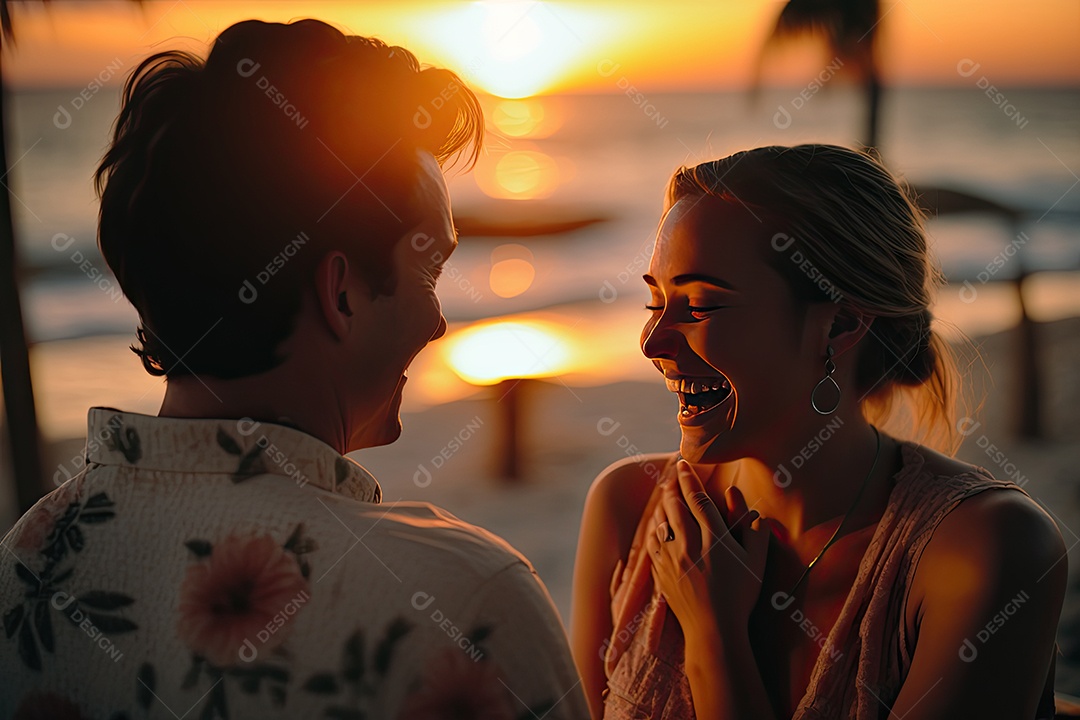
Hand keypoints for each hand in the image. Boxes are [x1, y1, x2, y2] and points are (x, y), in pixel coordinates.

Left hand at [646, 459, 768, 640]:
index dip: (689, 479)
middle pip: (676, 506)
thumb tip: (751, 507)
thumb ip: (755, 531)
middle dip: (673, 486)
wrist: (714, 631)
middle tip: (672, 474)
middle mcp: (690, 545)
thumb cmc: (740, 597)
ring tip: (665, 494)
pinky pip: (653, 542)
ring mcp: (672, 559)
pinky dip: (654, 528)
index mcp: (715, 539)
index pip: (698, 500)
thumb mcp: (757, 563)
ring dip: (662, 505)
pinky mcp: (661, 572)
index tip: (683, 465)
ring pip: (661, 521)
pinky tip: (657, 524)